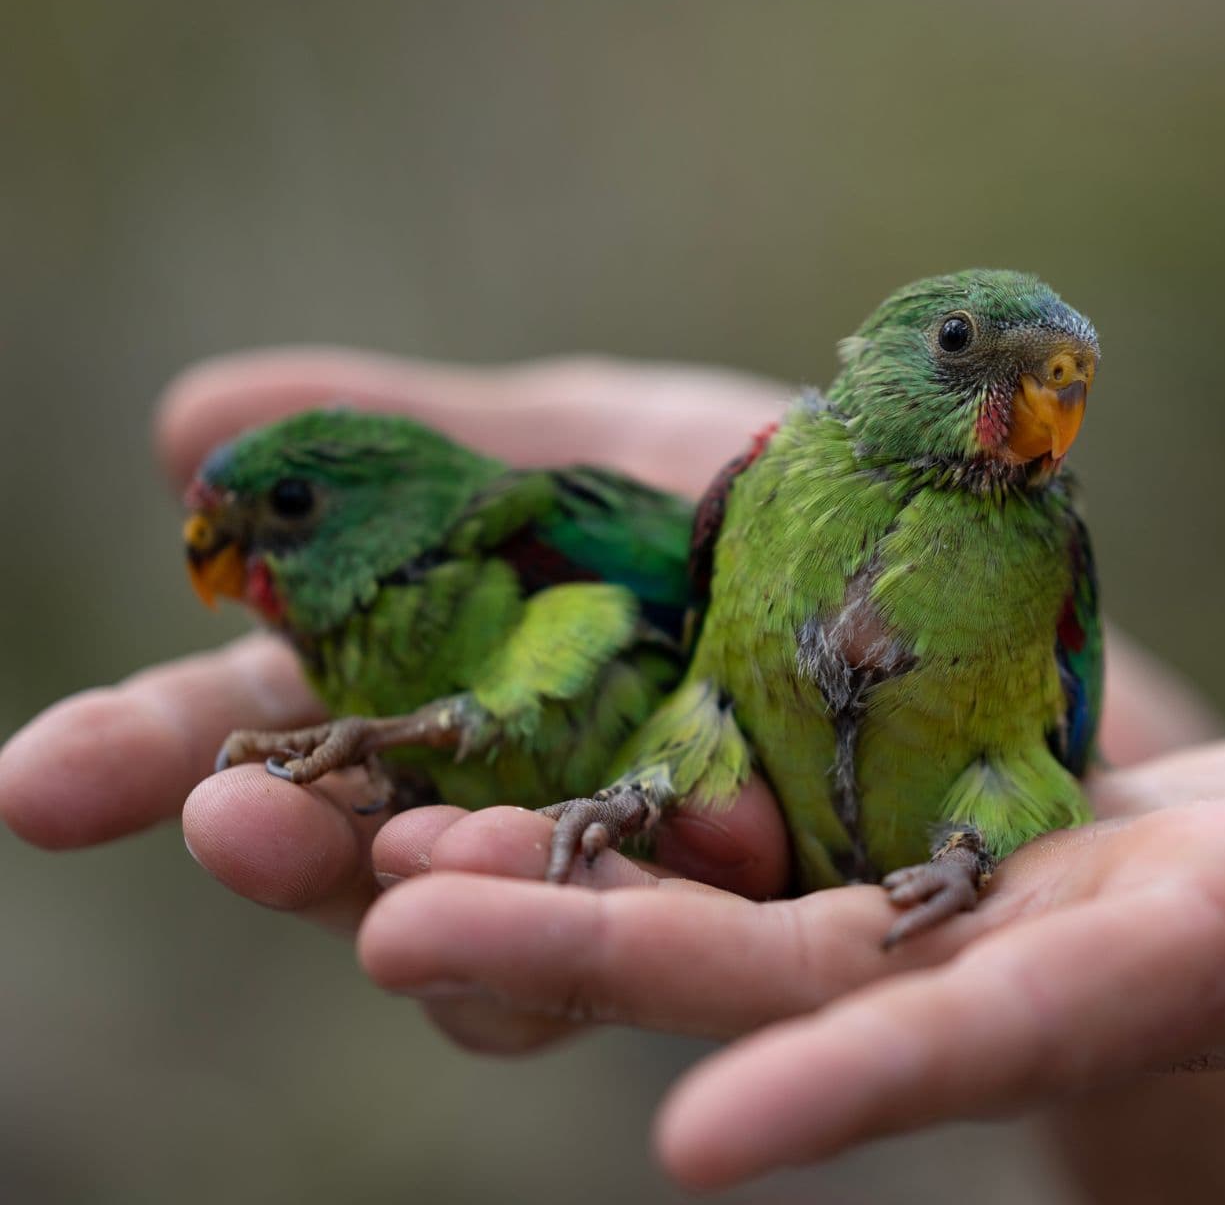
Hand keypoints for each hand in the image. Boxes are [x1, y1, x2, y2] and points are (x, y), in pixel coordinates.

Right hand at [0, 345, 1214, 1048]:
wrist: (985, 563)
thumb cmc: (777, 496)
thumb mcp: (598, 441)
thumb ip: (422, 445)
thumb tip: (187, 420)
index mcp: (473, 682)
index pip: (292, 731)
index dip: (169, 755)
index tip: (39, 787)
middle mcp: (543, 799)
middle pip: (385, 853)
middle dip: (295, 850)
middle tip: (221, 818)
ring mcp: (661, 873)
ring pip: (532, 934)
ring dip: (467, 912)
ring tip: (409, 887)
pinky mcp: (793, 921)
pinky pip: (716, 950)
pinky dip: (665, 933)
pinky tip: (646, 898)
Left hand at [357, 579, 1224, 1189]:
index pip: (1037, 1028)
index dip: (882, 1080)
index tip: (692, 1145)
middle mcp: (1079, 932)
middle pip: (820, 967)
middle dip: (616, 962)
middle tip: (390, 918)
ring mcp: (1022, 872)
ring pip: (769, 885)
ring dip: (586, 869)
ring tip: (377, 839)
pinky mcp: (999, 805)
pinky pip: (809, 798)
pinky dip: (673, 786)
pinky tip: (537, 748)